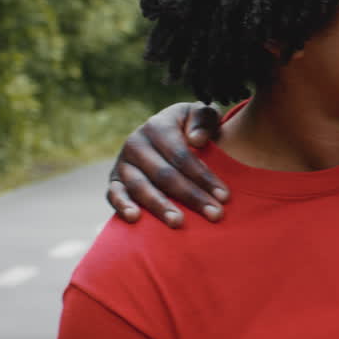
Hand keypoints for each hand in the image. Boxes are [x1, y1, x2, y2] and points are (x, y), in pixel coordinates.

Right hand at [106, 102, 227, 227]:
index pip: (182, 156)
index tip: (224, 196)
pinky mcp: (114, 180)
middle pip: (165, 175)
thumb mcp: (201, 115)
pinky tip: (135, 218)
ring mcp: (123, 163)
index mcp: (158, 126)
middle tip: (214, 215)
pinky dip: (122, 206)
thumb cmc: (192, 126)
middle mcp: (136, 143)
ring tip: (178, 223)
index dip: (203, 177)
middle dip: (191, 196)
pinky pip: (114, 194)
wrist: (167, 132)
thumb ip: (203, 120)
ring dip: (160, 207)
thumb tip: (197, 139)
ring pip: (140, 187)